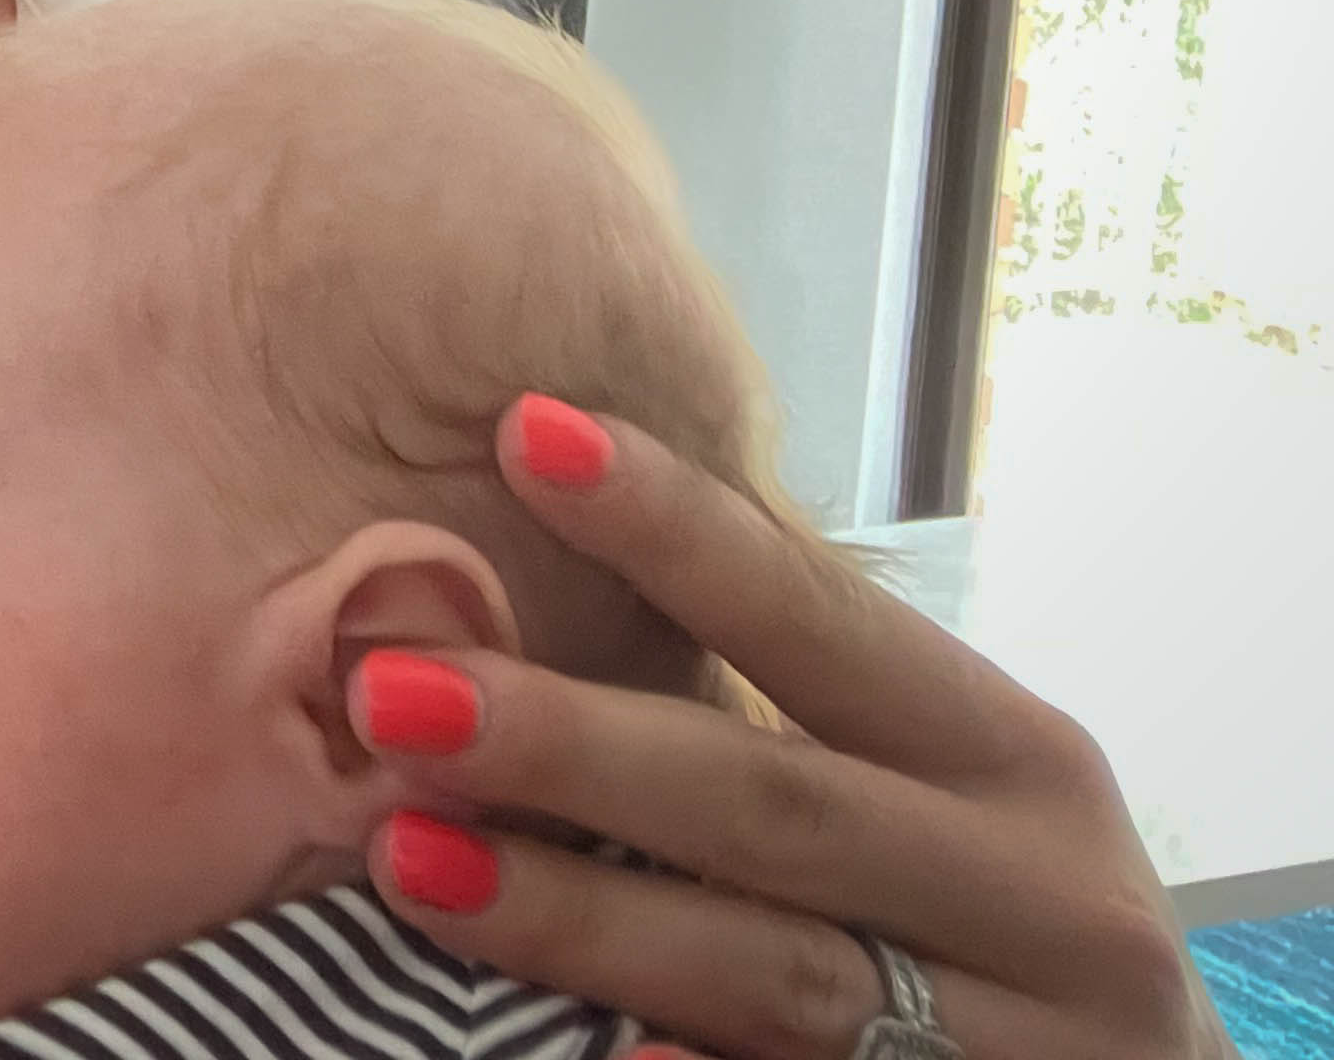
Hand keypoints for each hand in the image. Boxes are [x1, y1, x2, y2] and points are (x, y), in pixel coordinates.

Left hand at [352, 396, 1222, 1059]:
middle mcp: (1039, 896)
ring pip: (774, 976)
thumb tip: (541, 555)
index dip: (676, 528)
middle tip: (394, 691)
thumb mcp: (939, 789)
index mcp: (1012, 759)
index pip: (821, 620)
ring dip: (578, 920)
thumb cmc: (990, 907)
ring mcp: (1024, 1046)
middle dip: (575, 745)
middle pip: (777, 804)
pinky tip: (593, 1058)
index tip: (525, 434)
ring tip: (407, 857)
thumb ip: (784, 705)